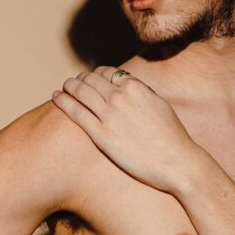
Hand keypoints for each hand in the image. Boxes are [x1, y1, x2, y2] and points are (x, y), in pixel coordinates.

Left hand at [51, 65, 201, 192]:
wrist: (178, 162)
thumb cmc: (172, 139)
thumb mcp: (159, 105)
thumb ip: (142, 94)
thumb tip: (132, 89)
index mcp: (136, 87)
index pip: (108, 72)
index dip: (96, 74)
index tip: (90, 78)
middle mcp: (121, 96)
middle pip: (91, 80)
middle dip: (80, 79)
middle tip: (72, 83)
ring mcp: (109, 115)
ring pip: (81, 92)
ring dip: (69, 86)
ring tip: (62, 88)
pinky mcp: (101, 135)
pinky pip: (76, 112)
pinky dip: (63, 101)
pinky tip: (56, 97)